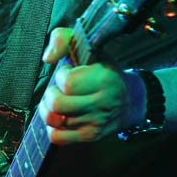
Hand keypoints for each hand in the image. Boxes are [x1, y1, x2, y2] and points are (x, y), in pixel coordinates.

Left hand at [37, 27, 141, 144]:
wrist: (129, 100)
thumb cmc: (102, 70)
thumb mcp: (89, 47)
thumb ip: (63, 39)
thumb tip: (47, 58)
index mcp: (104, 79)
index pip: (67, 82)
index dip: (61, 75)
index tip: (69, 72)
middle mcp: (103, 103)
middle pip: (57, 103)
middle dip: (51, 93)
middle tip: (60, 89)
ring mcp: (96, 123)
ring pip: (53, 120)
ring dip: (49, 109)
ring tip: (58, 102)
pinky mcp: (90, 137)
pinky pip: (56, 137)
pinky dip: (52, 127)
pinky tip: (60, 117)